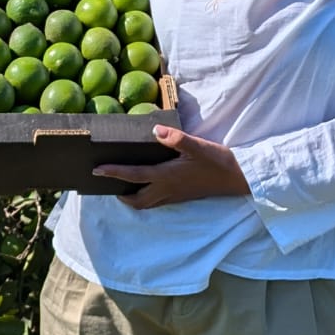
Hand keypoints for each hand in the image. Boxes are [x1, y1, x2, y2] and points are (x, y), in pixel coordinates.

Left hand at [93, 126, 250, 208]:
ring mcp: (175, 196)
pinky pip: (158, 201)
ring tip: (125, 187)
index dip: (113, 173)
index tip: (96, 170)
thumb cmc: (217, 161)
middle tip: (109, 183)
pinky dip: (147, 197)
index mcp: (167, 176)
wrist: (237, 178)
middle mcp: (168, 190)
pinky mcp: (183, 196)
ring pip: (148, 204)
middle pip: (137, 200)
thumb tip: (154, 131)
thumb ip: (175, 138)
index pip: (134, 176)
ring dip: (133, 199)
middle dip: (121, 195)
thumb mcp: (197, 145)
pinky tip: (149, 186)